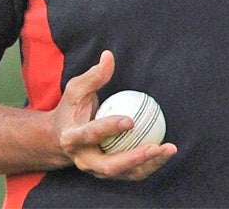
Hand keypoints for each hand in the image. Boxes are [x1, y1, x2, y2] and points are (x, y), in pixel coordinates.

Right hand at [53, 51, 176, 179]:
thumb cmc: (71, 109)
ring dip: (148, 164)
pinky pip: (132, 173)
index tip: (130, 120)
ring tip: (169, 149)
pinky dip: (151, 164)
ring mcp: (97, 170)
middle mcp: (84, 160)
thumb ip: (93, 76)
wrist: (59, 140)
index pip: (91, 135)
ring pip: (124, 173)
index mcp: (72, 139)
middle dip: (133, 158)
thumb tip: (109, 56)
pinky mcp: (109, 173)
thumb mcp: (75, 90)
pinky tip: (166, 151)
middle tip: (155, 147)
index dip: (110, 128)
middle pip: (109, 166)